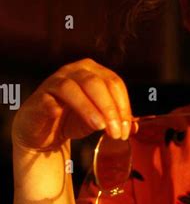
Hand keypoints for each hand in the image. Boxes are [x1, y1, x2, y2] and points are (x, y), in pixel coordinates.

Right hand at [11, 58, 133, 151]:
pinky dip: (56, 107)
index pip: (114, 84)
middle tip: (116, 132)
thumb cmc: (73, 120)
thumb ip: (116, 121)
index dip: (123, 106)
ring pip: (73, 88)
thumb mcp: (99, 120)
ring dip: (89, 108)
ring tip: (99, 127)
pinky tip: (63, 117)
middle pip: (97, 84)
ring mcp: (56, 81)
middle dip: (110, 109)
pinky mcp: (40, 96)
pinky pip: (48, 99)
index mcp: (94, 72)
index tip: (127, 129)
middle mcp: (75, 71)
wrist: (44, 132)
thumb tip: (134, 126)